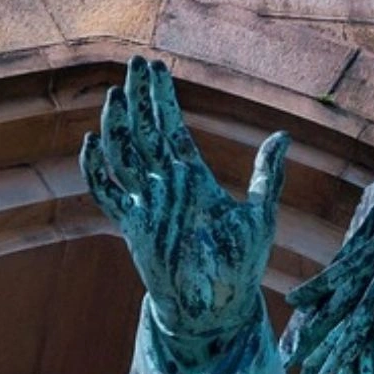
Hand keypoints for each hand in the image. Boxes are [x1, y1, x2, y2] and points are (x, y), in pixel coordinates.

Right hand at [82, 58, 289, 344]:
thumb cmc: (240, 267)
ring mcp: (146, 204)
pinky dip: (96, 170)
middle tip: (135, 63)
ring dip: (118, 125)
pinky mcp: (132, 227)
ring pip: (124, 155)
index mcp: (194, 178)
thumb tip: (282, 135)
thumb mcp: (260, 214)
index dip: (163, 97)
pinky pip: (106, 193)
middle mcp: (166, 186)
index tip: (156, 68)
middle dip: (139, 97)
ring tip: (115, 95)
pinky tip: (91, 142)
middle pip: (146, 131)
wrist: (218, 309)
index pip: (172, 127)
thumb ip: (266, 175)